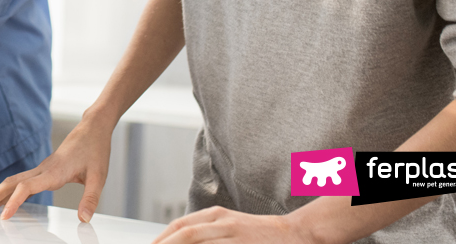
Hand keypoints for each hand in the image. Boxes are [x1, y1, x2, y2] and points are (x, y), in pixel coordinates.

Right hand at [0, 115, 114, 221]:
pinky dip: (10, 189)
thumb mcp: (99, 177)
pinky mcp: (45, 168)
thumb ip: (90, 199)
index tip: (3, 217)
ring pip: (14, 180)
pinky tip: (8, 198)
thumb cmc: (96, 149)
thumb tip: (84, 219)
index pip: (26, 188)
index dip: (13, 202)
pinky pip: (22, 180)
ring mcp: (42, 168)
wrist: (93, 128)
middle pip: (12, 183)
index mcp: (54, 172)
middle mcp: (44, 169)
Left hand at [150, 207, 314, 243]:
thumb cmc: (256, 234)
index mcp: (216, 214)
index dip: (162, 238)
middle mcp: (223, 223)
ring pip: (200, 243)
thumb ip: (204, 232)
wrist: (293, 234)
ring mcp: (235, 236)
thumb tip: (175, 241)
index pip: (180, 226)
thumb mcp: (227, 226)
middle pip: (186, 235)